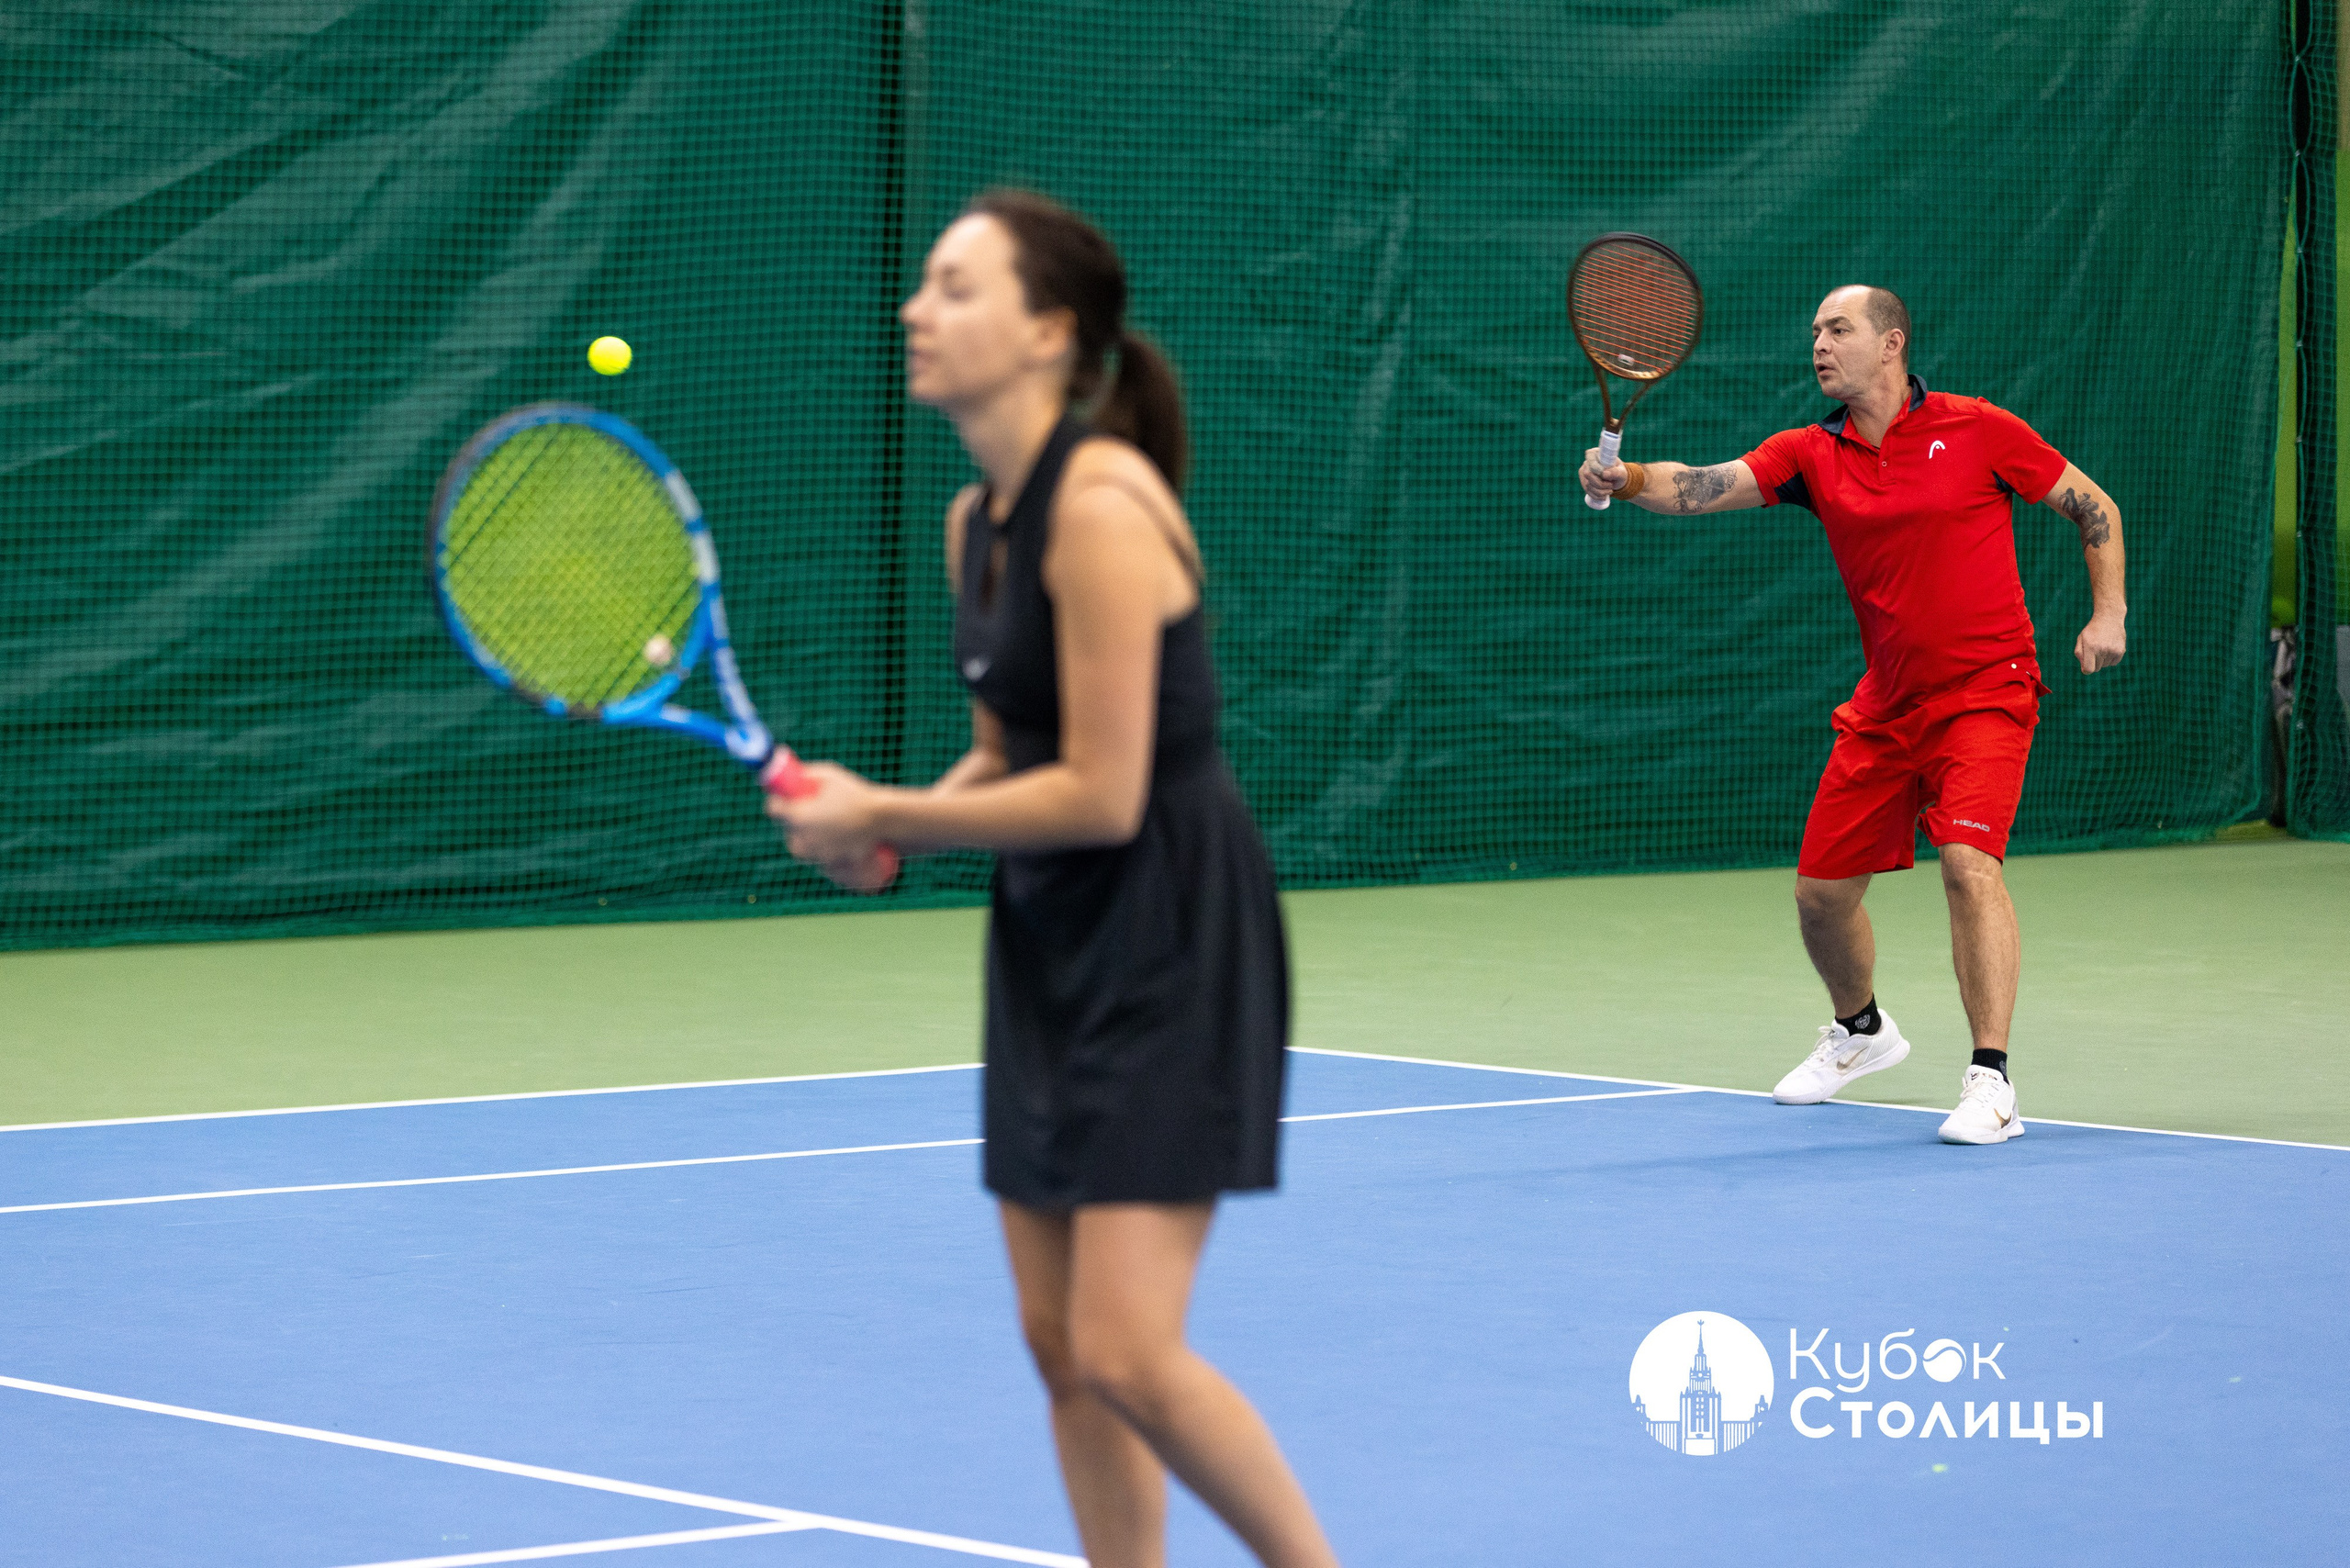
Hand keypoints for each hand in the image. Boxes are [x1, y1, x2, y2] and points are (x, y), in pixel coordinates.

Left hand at [765, 760, 885, 868]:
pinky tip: (829, 845)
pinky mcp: (830, 868)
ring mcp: (816, 857)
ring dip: (807, 839)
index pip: (773, 809)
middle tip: (808, 812)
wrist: (884, 820)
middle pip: (788, 831)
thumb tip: (793, 774)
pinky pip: (818, 862)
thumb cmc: (857, 795)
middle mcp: (803, 840)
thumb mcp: (830, 775)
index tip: (783, 800)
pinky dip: (822, 855)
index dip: (778, 803)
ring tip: (821, 829)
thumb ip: (807, 774)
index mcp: (797, 817)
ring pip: (803, 848)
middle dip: (794, 822)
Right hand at [1580, 447, 1627, 504]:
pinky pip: (1587, 491)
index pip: (1590, 456)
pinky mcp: (1584, 482)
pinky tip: (1604, 496)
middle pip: (1588, 474)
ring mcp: (1583, 473)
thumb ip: (1615, 472)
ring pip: (1588, 485)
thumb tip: (1604, 474)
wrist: (1617, 481)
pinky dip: (1596, 496)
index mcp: (1596, 454)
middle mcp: (1587, 463)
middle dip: (1600, 484)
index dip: (1594, 465)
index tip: (1603, 474)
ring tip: (1610, 491)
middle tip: (1611, 486)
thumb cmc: (1619, 473)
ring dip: (1600, 491)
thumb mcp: (1622, 472)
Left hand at [2075, 612, 2125, 673]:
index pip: (2088, 669)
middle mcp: (2102, 650)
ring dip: (2102, 659)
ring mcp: (2113, 650)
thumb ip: (2080, 654)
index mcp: (2090, 647)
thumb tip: (2085, 670)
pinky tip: (2109, 647)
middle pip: (2096, 668)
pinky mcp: (2121, 651)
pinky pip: (2114, 663)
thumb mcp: (2081, 639)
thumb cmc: (2092, 631)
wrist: (2109, 618)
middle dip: (2093, 662)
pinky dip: (2111, 658)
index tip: (2086, 665)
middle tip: (2094, 651)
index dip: (2086, 669)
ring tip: (2102, 646)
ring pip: (2105, 665)